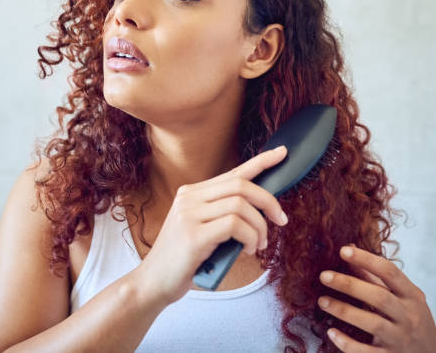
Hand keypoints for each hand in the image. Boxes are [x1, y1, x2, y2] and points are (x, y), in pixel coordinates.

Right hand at [133, 146, 289, 304]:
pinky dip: (250, 237)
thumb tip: (262, 210)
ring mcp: (189, 214)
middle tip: (281, 220)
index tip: (282, 153)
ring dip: (259, 227)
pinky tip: (248, 250)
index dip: (260, 161)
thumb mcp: (204, 231)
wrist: (154, 283)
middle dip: (268, 201)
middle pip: (241, 184)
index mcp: (192, 193)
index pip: (232, 172)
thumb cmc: (184, 260)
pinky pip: (235, 225)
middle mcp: (189, 198)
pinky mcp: (193, 234)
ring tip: (259, 245)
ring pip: (240, 205)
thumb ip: (224, 216)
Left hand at [318, 245, 435, 351]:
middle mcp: (408, 316)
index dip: (366, 259)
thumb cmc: (409, 317)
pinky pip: (367, 352)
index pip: (390, 272)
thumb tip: (349, 247)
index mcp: (411, 296)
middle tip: (323, 276)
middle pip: (379, 297)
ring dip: (344, 311)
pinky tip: (331, 332)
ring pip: (373, 324)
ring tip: (322, 301)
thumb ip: (375, 275)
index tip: (342, 250)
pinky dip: (348, 344)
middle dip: (350, 285)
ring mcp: (400, 339)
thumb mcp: (401, 296)